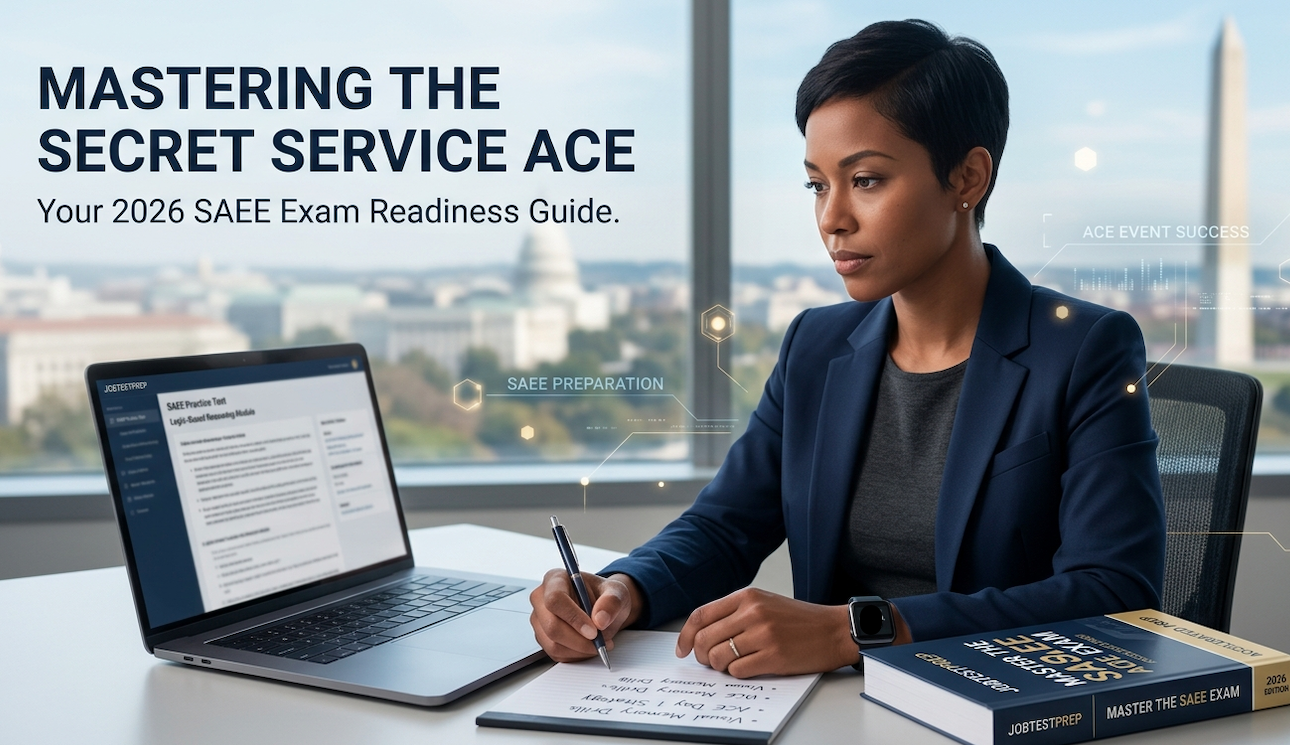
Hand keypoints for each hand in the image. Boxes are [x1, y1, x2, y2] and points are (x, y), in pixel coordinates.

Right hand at [529, 570, 641, 661]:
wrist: (603, 609)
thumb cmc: (605, 596)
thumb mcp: (618, 592)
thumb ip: (612, 602)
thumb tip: (600, 620)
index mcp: (555, 579)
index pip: (555, 599)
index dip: (574, 617)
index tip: (594, 631)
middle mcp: (541, 598)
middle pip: (551, 625)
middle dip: (579, 640)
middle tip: (600, 642)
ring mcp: (540, 620)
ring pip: (553, 644)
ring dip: (580, 649)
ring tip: (599, 643)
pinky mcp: (543, 638)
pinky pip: (556, 654)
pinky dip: (576, 655)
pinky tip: (588, 646)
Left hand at [675, 588, 856, 677]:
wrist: (834, 630)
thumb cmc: (799, 620)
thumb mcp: (765, 603)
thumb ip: (735, 613)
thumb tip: (702, 635)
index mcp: (747, 596)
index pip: (701, 615)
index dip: (686, 636)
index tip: (682, 649)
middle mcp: (752, 612)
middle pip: (705, 639)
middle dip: (701, 655)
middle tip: (710, 661)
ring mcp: (763, 634)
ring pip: (719, 657)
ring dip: (719, 666)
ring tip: (731, 665)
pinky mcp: (774, 656)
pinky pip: (738, 671)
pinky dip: (737, 674)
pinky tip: (749, 668)